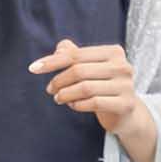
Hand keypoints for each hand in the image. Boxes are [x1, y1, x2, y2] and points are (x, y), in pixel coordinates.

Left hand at [28, 37, 146, 136]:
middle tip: (50, 89)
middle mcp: (123, 66)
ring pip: (85, 88)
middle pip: (79, 71)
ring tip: (58, 98)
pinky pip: (94, 103)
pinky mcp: (125, 104)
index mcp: (114, 52)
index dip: (52, 61)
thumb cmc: (103, 86)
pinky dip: (78, 105)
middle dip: (59, 80)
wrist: (126, 112)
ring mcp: (126, 86)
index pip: (76, 54)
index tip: (33, 68)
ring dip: (66, 94)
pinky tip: (73, 105)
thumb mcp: (89, 68)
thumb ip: (74, 55)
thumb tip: (59, 48)